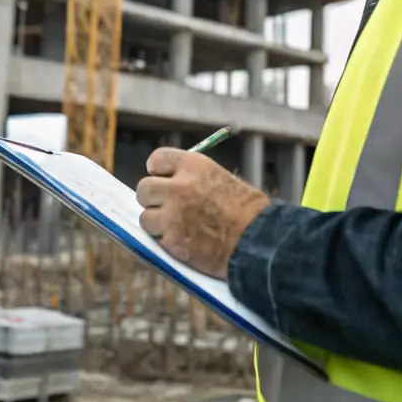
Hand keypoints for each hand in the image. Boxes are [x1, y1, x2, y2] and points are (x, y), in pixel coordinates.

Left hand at [136, 148, 269, 278]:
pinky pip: (155, 239)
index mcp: (193, 166)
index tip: (163, 180)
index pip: (157, 159)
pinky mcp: (171, 240)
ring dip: (157, 223)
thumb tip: (173, 183)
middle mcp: (178, 187)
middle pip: (144, 188)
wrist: (257, 240)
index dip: (158, 172)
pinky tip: (183, 242)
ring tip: (176, 228)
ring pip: (145, 216)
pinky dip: (165, 242)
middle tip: (166, 208)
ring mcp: (172, 215)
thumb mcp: (221, 178)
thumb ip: (194, 178)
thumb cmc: (247, 210)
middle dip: (152, 199)